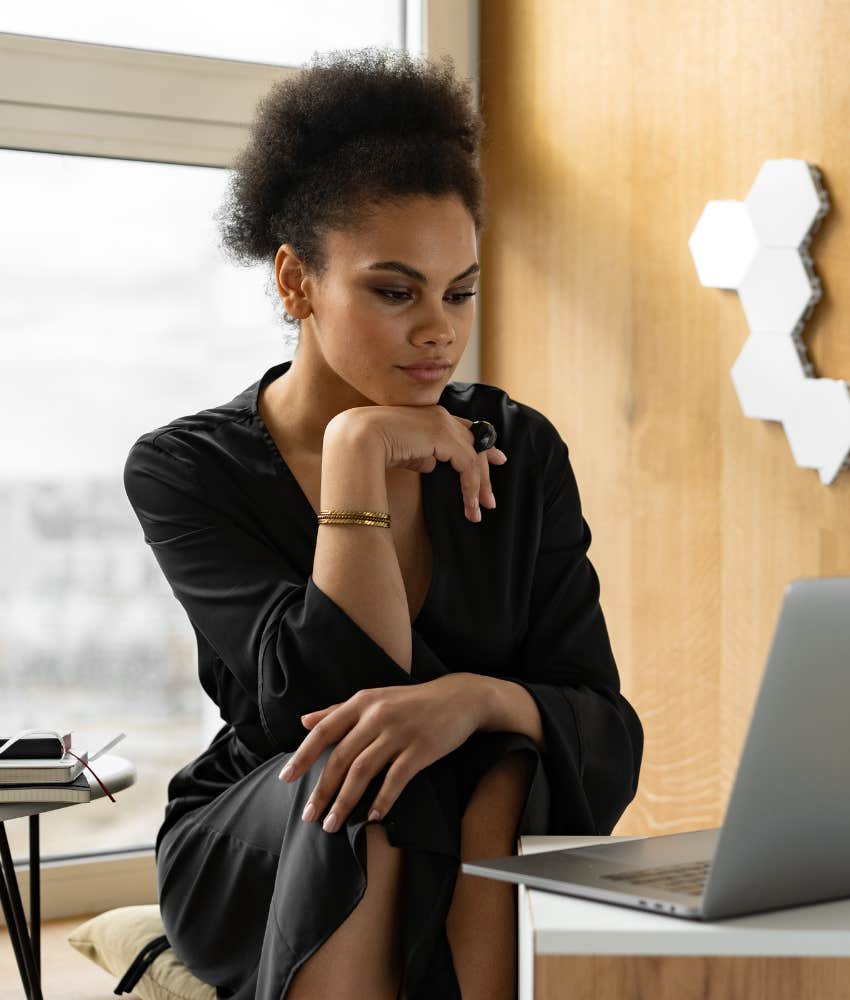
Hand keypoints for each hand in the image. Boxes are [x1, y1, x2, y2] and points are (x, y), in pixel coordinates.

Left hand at [278, 675, 484, 831]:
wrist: (458, 698)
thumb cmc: (411, 702)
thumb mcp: (374, 698)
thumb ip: (338, 710)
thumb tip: (305, 721)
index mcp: (362, 702)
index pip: (324, 731)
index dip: (303, 756)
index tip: (285, 779)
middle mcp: (377, 716)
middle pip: (340, 758)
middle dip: (322, 790)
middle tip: (309, 816)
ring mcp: (399, 732)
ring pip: (363, 772)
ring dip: (345, 802)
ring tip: (332, 824)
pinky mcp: (421, 749)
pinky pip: (395, 779)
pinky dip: (382, 800)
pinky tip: (373, 817)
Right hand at [327, 405, 507, 523]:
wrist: (358, 440)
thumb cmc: (371, 446)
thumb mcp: (403, 451)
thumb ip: (420, 455)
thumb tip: (432, 463)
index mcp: (430, 416)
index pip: (464, 429)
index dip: (482, 445)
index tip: (498, 458)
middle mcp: (440, 416)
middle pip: (475, 444)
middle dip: (486, 471)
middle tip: (490, 499)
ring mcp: (443, 424)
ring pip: (475, 456)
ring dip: (479, 486)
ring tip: (479, 510)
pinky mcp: (444, 437)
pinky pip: (468, 464)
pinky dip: (471, 487)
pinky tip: (470, 504)